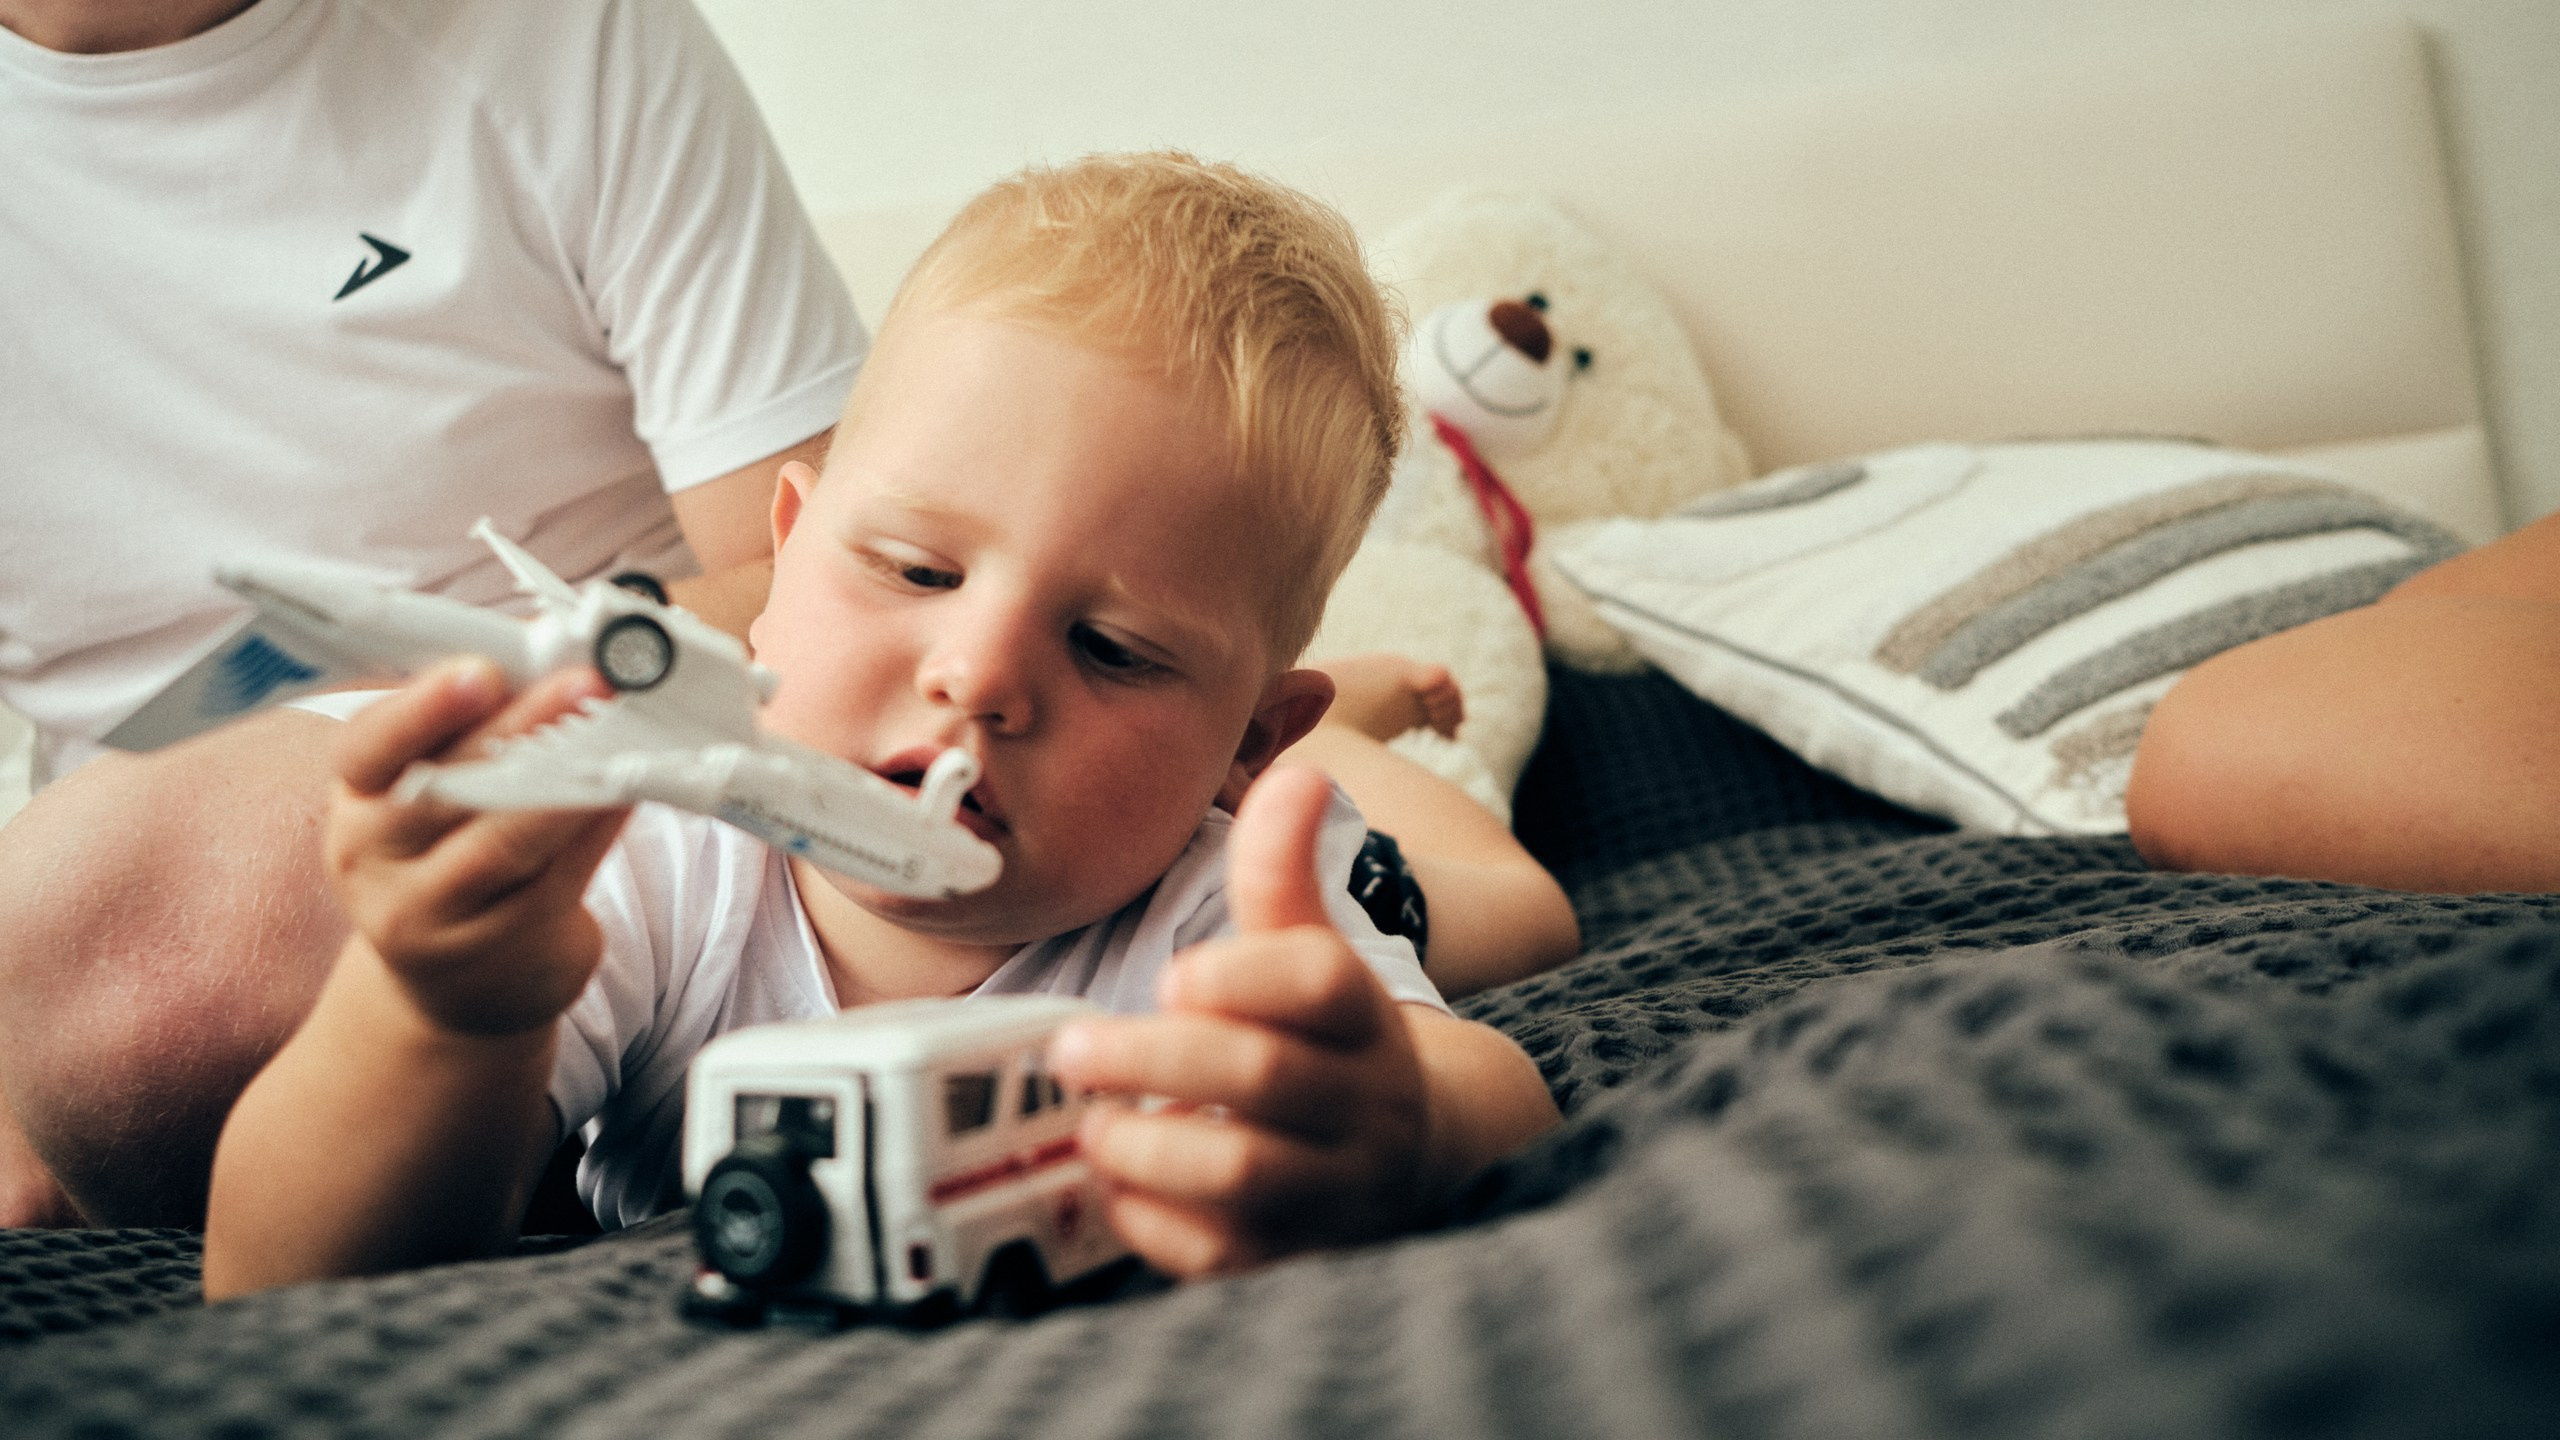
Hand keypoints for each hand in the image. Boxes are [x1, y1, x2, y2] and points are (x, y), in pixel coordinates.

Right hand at [323, 658, 629, 1036]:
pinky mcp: (500, 948)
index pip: (367, 747)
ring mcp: (433, 914)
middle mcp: (377, 860)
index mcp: (357, 799)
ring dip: (570, 779)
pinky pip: (558, 876)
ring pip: (505, 841)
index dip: (421, 708)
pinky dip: (598, 824)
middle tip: (585, 681)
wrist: (459, 983)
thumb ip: (482, 734)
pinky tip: (631, 785)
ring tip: (621, 730)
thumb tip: (563, 655)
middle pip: (446, 789)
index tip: (482, 671)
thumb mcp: (439, 795)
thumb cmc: (455, 856)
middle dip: (520, 728)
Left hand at [1049, 765, 1430, 1275]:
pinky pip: (1226, 1254)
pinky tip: (1119, 1188)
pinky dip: (1159, 1225)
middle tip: (1072, 1047)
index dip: (1241, 977)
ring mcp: (1334, 1184)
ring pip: (1245, 1172)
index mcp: (1360, 1011)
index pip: (1317, 982)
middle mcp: (1358, 1097)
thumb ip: (1284, 870)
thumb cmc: (1332, 1037)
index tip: (1173, 977)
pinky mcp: (1298, 1253)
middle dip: (1155, 1059)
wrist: (1420, 1152)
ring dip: (1149, 1145)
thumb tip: (1294, 771)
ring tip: (1091, 1123)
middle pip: (1264, 1076)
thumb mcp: (1314, 951)